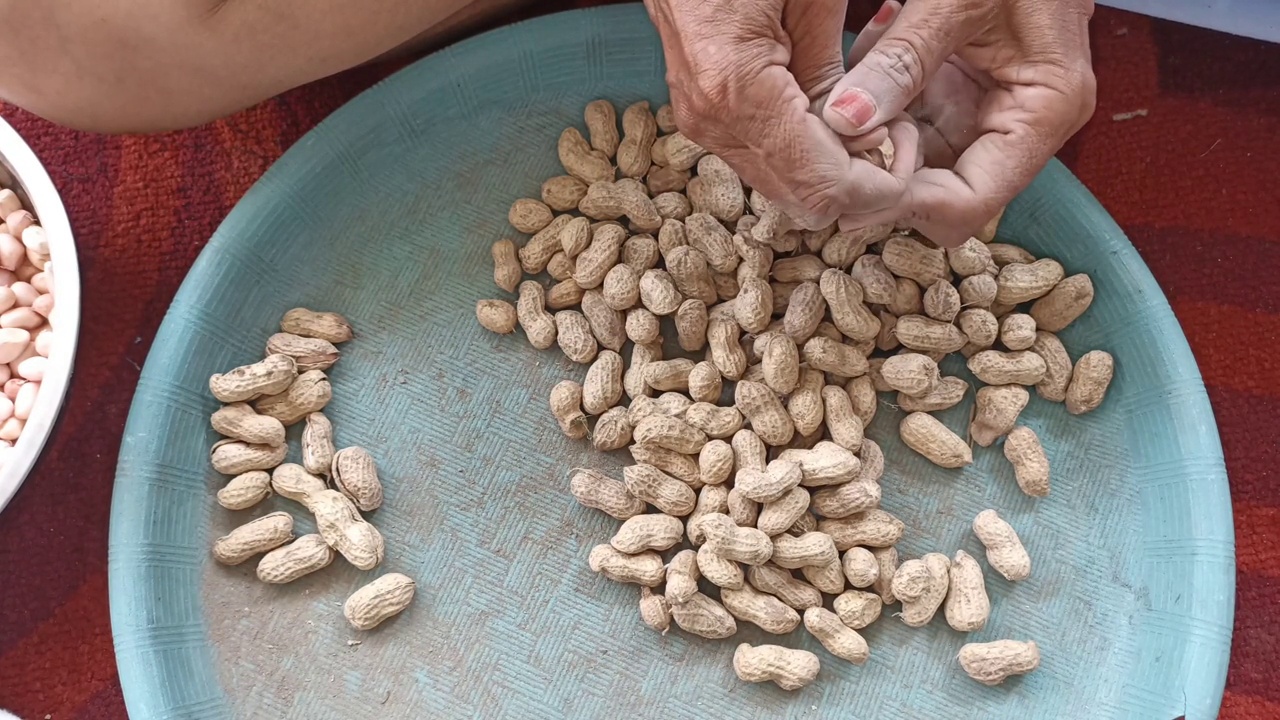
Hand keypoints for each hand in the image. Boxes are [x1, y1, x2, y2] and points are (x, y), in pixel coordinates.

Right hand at [645, 0, 918, 229]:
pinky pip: (764, 158)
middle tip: (896, 132)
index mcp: (737, 88)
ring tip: (869, 119)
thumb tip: (863, 140)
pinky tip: (834, 113)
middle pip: (801, 201)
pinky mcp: (704, 111)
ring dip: (833, 169)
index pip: (822, 185)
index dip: (879, 184)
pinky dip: (807, 152)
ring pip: (782, 187)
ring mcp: (702, 120)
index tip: (910, 144)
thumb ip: (837, 75)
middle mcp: (712, 119)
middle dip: (860, 183)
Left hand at [823, 0, 1096, 245]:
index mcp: (1044, 108)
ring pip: (920, 162)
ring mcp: (991, 108)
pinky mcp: (964, 89)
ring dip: (875, 139)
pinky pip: (914, 120)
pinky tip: (865, 52)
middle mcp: (1022, 122)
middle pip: (944, 196)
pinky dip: (879, 102)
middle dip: (885, 177)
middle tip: (828, 144)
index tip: (848, 186)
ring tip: (845, 89)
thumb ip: (901, 60)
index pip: (972, 203)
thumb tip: (844, 123)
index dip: (908, 206)